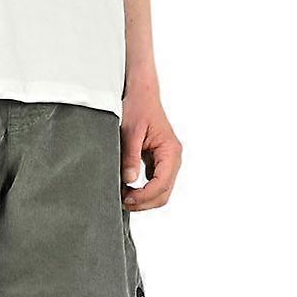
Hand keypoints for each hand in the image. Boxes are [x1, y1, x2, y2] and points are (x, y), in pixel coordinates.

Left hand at [120, 86, 181, 211]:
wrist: (142, 94)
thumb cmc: (139, 107)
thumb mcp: (130, 132)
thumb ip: (130, 157)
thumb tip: (129, 180)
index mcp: (170, 151)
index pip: (162, 183)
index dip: (145, 196)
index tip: (128, 199)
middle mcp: (173, 158)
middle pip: (164, 193)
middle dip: (145, 202)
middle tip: (123, 202)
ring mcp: (167, 162)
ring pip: (161, 191)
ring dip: (144, 199)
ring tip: (124, 196)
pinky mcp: (159, 163)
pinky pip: (155, 184)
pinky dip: (144, 191)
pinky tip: (128, 188)